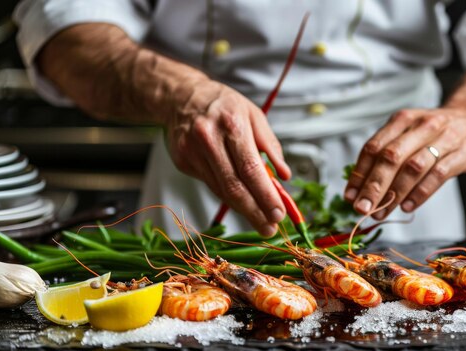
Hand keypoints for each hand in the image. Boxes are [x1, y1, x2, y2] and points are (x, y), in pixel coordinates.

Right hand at [165, 80, 290, 235]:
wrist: (180, 96)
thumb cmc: (223, 105)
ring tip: (261, 221)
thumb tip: (284, 175)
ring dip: (243, 210)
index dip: (265, 195)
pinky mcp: (183, 162)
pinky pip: (211, 185)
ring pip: (221, 190)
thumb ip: (271, 145)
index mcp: (232, 124)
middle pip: (234, 186)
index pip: (251, 169)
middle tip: (270, 228)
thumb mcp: (254, 115)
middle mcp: (209, 139)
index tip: (278, 213)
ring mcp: (193, 152)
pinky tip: (241, 203)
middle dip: (255, 212)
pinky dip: (228, 196)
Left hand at [344, 108, 465, 219]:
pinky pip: (438, 175)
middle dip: (374, 186)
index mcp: (402, 120)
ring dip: (395, 193)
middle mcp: (422, 125)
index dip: (359, 173)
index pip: (374, 147)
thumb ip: (386, 156)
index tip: (350, 196)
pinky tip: (407, 206)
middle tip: (362, 208)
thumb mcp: (409, 134)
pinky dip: (420, 193)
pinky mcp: (464, 153)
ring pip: (414, 167)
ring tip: (383, 212)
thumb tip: (359, 189)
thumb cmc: (434, 134)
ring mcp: (445, 138)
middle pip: (391, 157)